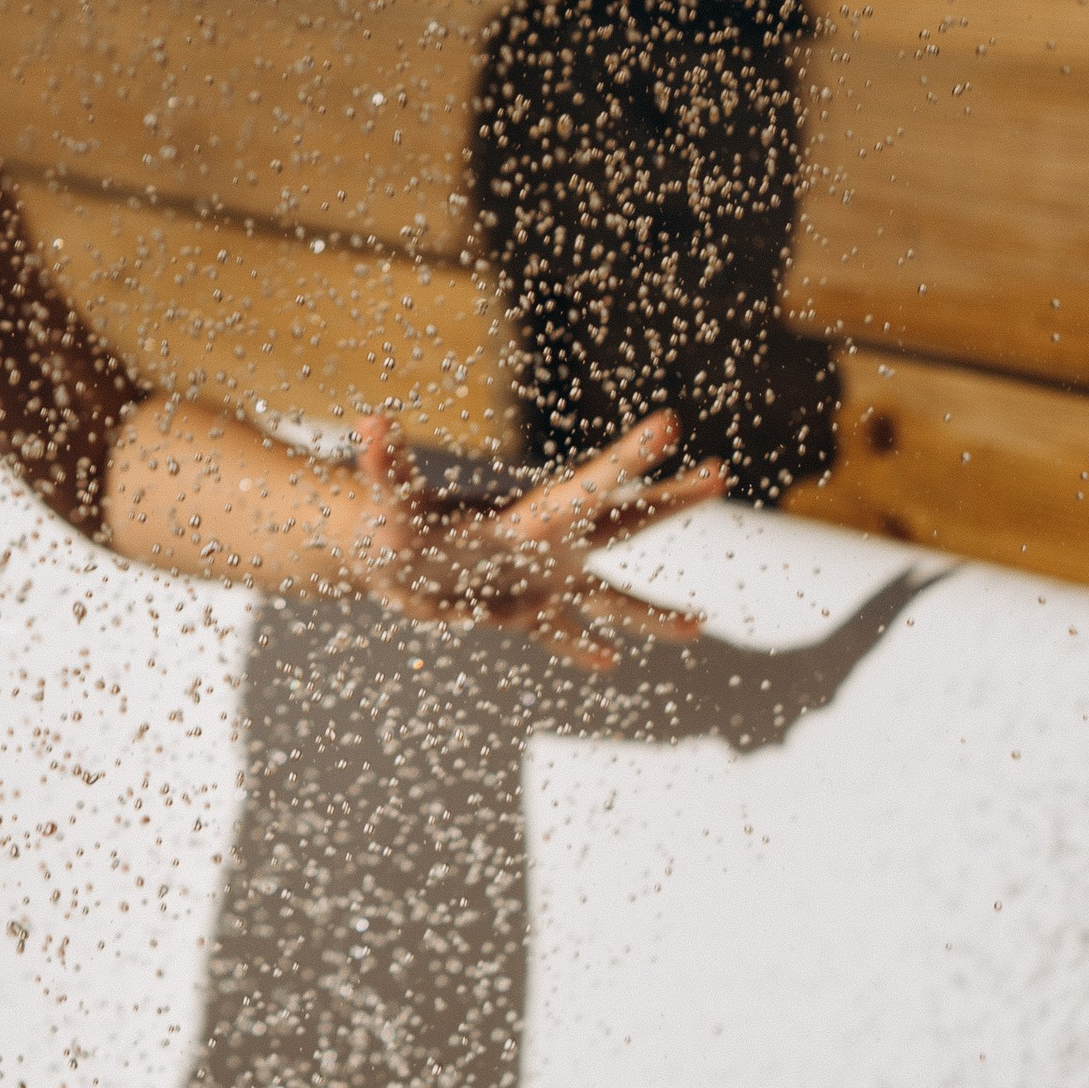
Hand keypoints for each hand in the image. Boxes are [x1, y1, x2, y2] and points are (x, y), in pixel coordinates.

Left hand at [347, 412, 724, 668]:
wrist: (375, 554)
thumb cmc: (383, 519)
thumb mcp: (390, 500)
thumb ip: (388, 465)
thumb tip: (370, 426)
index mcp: (529, 519)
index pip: (590, 488)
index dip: (629, 459)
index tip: (671, 424)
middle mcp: (545, 545)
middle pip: (622, 523)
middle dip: (670, 501)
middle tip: (718, 473)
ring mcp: (536, 581)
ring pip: (608, 598)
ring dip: (651, 614)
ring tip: (699, 626)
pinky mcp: (516, 612)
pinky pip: (559, 634)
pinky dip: (580, 648)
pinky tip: (607, 663)